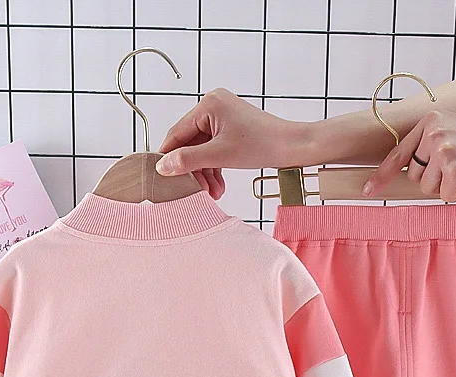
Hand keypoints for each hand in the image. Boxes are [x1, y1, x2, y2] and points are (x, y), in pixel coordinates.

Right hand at [156, 88, 305, 198]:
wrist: (293, 147)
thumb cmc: (264, 145)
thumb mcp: (220, 155)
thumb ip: (188, 160)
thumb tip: (162, 166)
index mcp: (208, 104)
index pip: (178, 133)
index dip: (170, 157)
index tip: (163, 177)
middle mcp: (214, 106)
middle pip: (190, 143)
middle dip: (194, 170)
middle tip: (196, 191)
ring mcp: (223, 117)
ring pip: (203, 150)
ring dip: (205, 173)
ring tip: (212, 193)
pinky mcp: (231, 129)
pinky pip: (214, 150)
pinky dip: (215, 168)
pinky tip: (219, 186)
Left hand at [362, 109, 455, 201]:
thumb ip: (433, 146)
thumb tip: (407, 172)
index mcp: (432, 121)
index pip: (399, 153)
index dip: (382, 175)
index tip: (367, 189)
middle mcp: (434, 133)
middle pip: (414, 175)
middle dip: (434, 180)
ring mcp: (444, 152)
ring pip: (428, 188)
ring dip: (448, 188)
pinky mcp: (455, 172)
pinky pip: (446, 196)